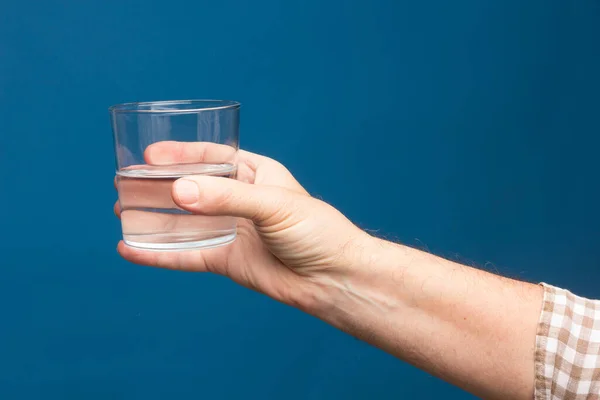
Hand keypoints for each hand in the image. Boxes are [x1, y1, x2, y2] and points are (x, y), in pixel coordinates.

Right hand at [115, 141, 370, 308]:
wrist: (332, 278)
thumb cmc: (315, 232)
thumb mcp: (273, 204)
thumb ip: (227, 197)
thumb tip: (179, 191)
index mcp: (255, 173)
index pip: (211, 155)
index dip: (180, 153)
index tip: (148, 154)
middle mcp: (239, 199)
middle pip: (191, 187)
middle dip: (159, 184)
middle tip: (125, 181)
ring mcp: (230, 230)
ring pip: (183, 221)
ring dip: (153, 216)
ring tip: (122, 209)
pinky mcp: (225, 260)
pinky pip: (185, 254)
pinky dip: (158, 253)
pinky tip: (131, 249)